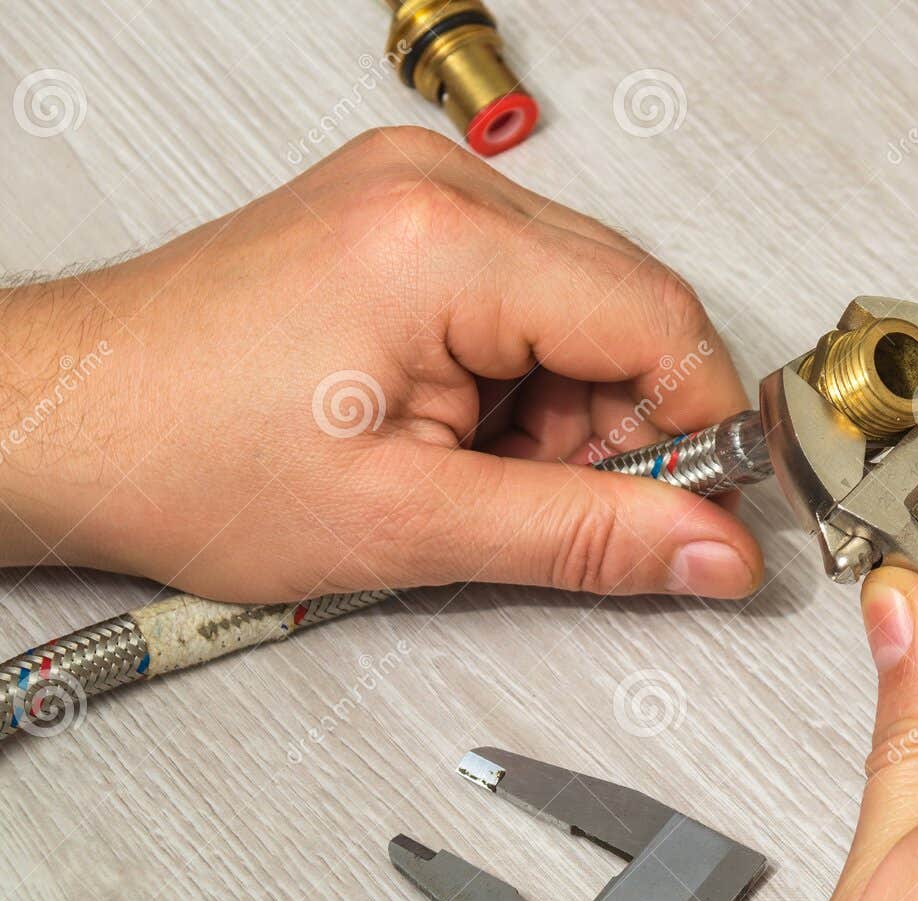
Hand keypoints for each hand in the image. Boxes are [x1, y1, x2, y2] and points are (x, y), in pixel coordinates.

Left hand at [0, 127, 759, 602]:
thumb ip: (586, 537)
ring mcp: (417, 195)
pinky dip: (519, 378)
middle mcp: (438, 191)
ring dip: (566, 408)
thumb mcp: (408, 526)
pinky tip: (456, 431)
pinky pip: (524, 292)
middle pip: (628, 307)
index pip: (660, 319)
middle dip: (623, 424)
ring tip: (475, 472)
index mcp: (447, 244)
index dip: (699, 426)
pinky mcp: (400, 219)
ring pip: (582, 305)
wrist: (65, 420)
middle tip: (565, 505)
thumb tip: (708, 549)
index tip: (700, 505)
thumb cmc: (184, 455)